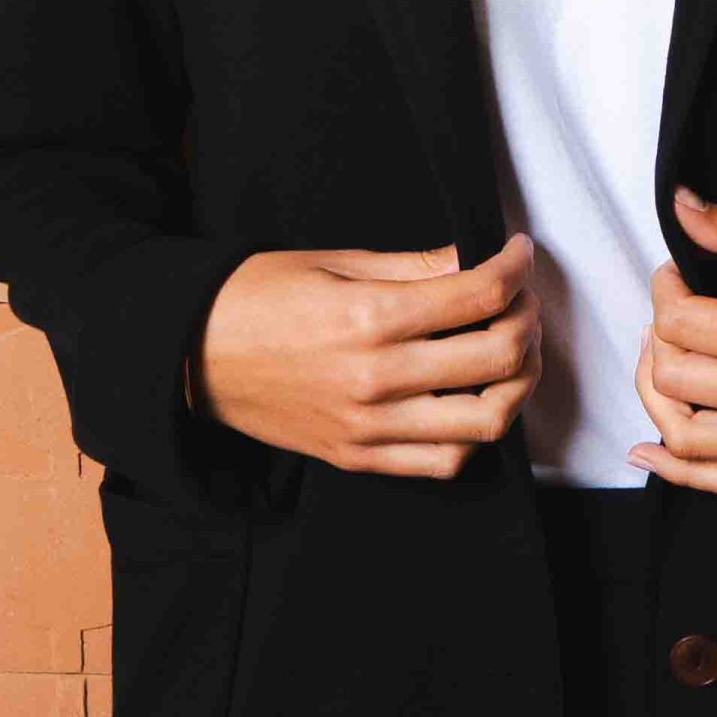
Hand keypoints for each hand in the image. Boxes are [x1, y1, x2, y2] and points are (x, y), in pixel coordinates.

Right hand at [193, 231, 540, 477]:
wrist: (188, 356)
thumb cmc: (256, 296)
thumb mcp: (332, 262)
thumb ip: (410, 267)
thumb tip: (471, 261)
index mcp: (370, 317)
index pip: (479, 296)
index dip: (515, 269)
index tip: (519, 254)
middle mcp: (377, 378)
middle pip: (497, 358)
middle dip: (528, 320)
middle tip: (523, 299)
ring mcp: (370, 427)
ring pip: (485, 422)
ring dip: (516, 384)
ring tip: (513, 354)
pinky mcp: (358, 457)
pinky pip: (443, 462)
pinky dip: (474, 434)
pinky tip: (473, 400)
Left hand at [627, 186, 716, 492]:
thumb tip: (679, 205)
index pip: (683, 325)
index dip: (664, 290)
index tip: (676, 271)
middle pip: (676, 382)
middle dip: (657, 338)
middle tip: (672, 309)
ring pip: (690, 443)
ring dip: (657, 402)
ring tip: (660, 362)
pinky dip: (682, 472)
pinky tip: (648, 449)